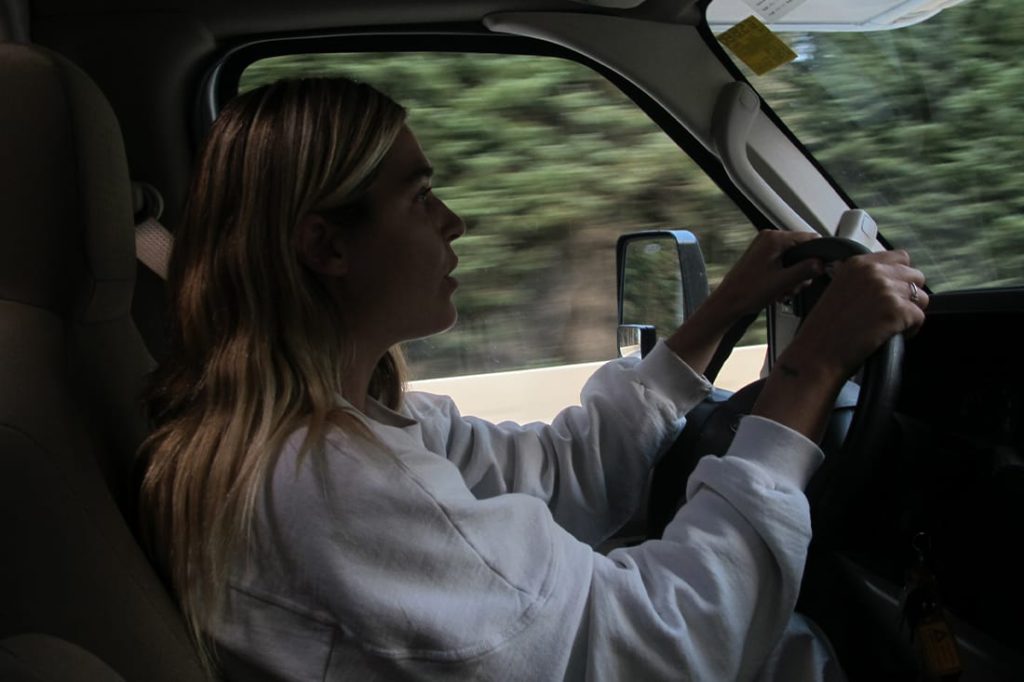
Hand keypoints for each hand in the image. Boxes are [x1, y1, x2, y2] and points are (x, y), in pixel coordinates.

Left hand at [665, 229, 822, 375]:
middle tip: (794, 286)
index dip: (817, 254)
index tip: (822, 268)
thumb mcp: (783, 282)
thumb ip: (805, 270)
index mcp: (774, 239)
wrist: (727, 303)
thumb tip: (821, 263)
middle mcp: (768, 239)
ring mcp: (763, 248)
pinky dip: (783, 278)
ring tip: (783, 291)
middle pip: (801, 251)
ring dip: (792, 277)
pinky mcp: (760, 259)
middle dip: (802, 271)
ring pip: (792, 260)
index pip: (809, 238)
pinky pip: (781, 265)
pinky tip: (777, 291)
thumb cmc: (747, 292)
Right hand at [783, 249, 927, 383]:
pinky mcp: (896, 310)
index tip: (891, 292)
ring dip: (911, 312)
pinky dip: (910, 329)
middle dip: (908, 295)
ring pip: (921, 297)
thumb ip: (863, 278)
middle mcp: (873, 271)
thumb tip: (891, 280)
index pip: (900, 257)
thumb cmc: (824, 328)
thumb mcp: (838, 288)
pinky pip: (920, 317)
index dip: (900, 276)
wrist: (817, 353)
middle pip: (915, 276)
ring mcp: (886, 290)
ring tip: (891, 325)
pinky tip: (891, 335)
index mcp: (857, 263)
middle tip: (892, 312)